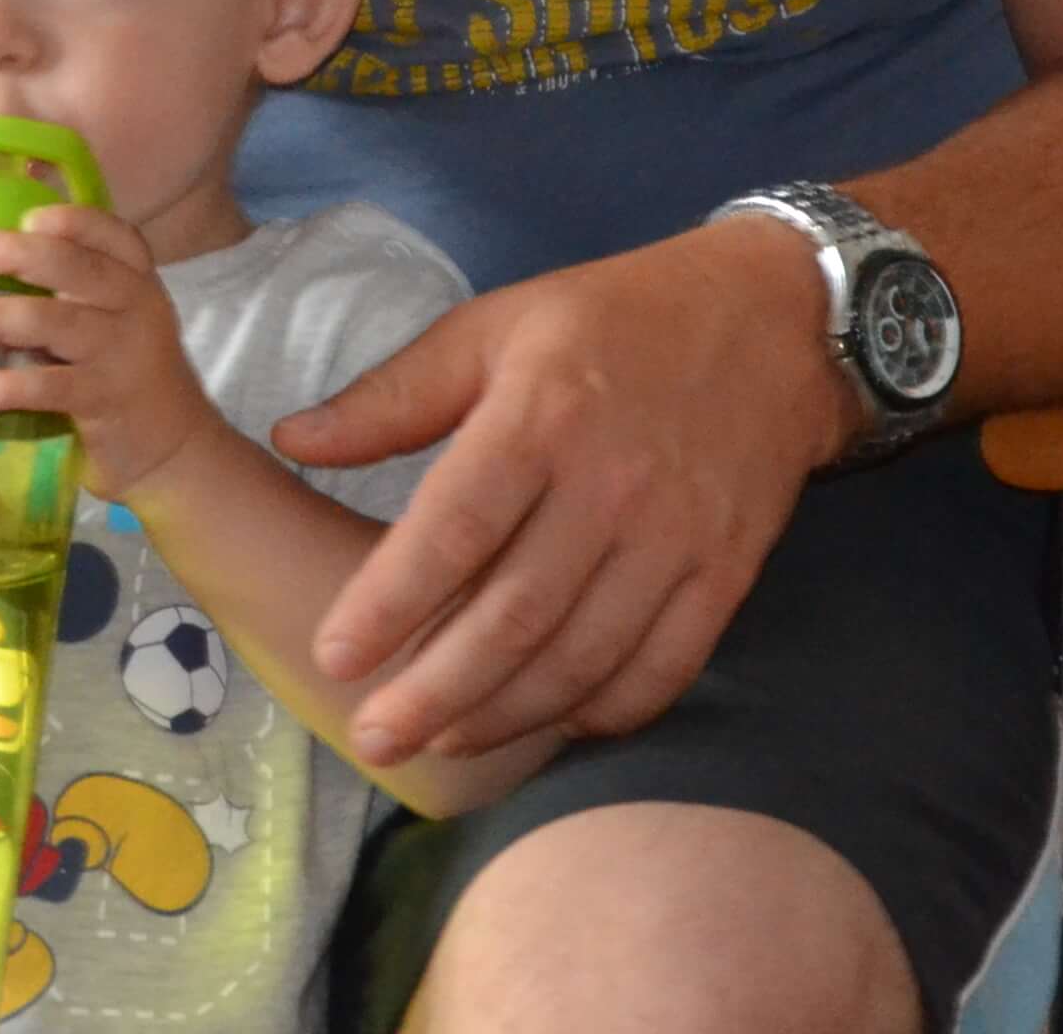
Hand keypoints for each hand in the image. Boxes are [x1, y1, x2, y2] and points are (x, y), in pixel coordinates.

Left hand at [0, 204, 216, 501]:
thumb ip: (73, 284)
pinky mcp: (106, 400)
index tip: (28, 217)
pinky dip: (15, 385)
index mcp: (136, 279)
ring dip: (3, 317)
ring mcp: (123, 355)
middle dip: (25, 255)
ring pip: (60, 324)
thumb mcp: (116, 316)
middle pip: (81, 270)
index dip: (74, 221)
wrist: (176, 445)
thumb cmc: (125, 366)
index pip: (115, 236)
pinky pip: (56, 387)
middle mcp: (136, 308)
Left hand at [276, 218, 854, 761]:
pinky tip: (549, 727)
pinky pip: (664, 666)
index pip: (455, 528)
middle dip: (436, 689)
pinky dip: (604, 711)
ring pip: (583, 655)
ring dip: (508, 713)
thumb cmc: (609, 321)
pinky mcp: (727, 573)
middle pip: (515, 615)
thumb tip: (291, 439)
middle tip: (375, 737)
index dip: (391, 600)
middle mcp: (613, 486)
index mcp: (542, 415)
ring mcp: (677, 538)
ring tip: (442, 742)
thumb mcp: (492, 327)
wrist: (771, 322)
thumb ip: (392, 395)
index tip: (334, 655)